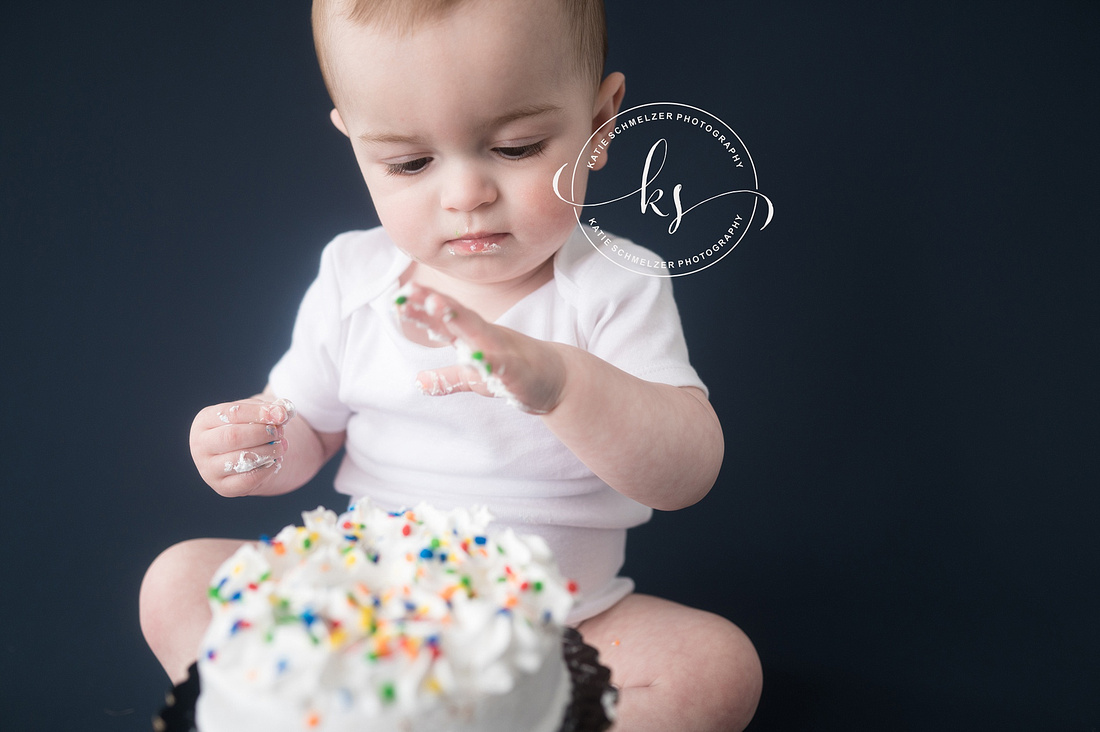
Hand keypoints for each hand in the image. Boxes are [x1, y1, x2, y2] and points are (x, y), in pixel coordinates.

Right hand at [189, 397, 294, 495]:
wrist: (245, 456)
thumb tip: (281, 412)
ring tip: (281, 446)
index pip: (231, 413)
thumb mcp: (254, 414)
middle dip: (262, 433)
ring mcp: (208, 469)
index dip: (258, 413)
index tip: (281, 414)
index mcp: (204, 421)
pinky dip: (266, 469)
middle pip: (233, 436)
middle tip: (279, 431)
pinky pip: (247, 480)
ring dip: (268, 451)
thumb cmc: (247, 428)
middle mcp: (200, 445)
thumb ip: (267, 410)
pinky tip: (275, 461)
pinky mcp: (222, 487)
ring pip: (240, 459)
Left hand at [394, 283, 566, 413]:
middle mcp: (486, 338)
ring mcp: (503, 352)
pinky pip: (503, 366)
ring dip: (458, 319)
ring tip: (437, 305)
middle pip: (456, 318)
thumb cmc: (513, 373)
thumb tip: (417, 381)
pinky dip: (490, 360)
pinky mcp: (518, 372)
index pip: (444, 319)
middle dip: (434, 304)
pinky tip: (476, 357)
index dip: (422, 307)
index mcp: (473, 337)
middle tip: (411, 290)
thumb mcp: (474, 378)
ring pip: (478, 333)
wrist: (558, 379)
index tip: (399, 295)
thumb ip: (446, 378)